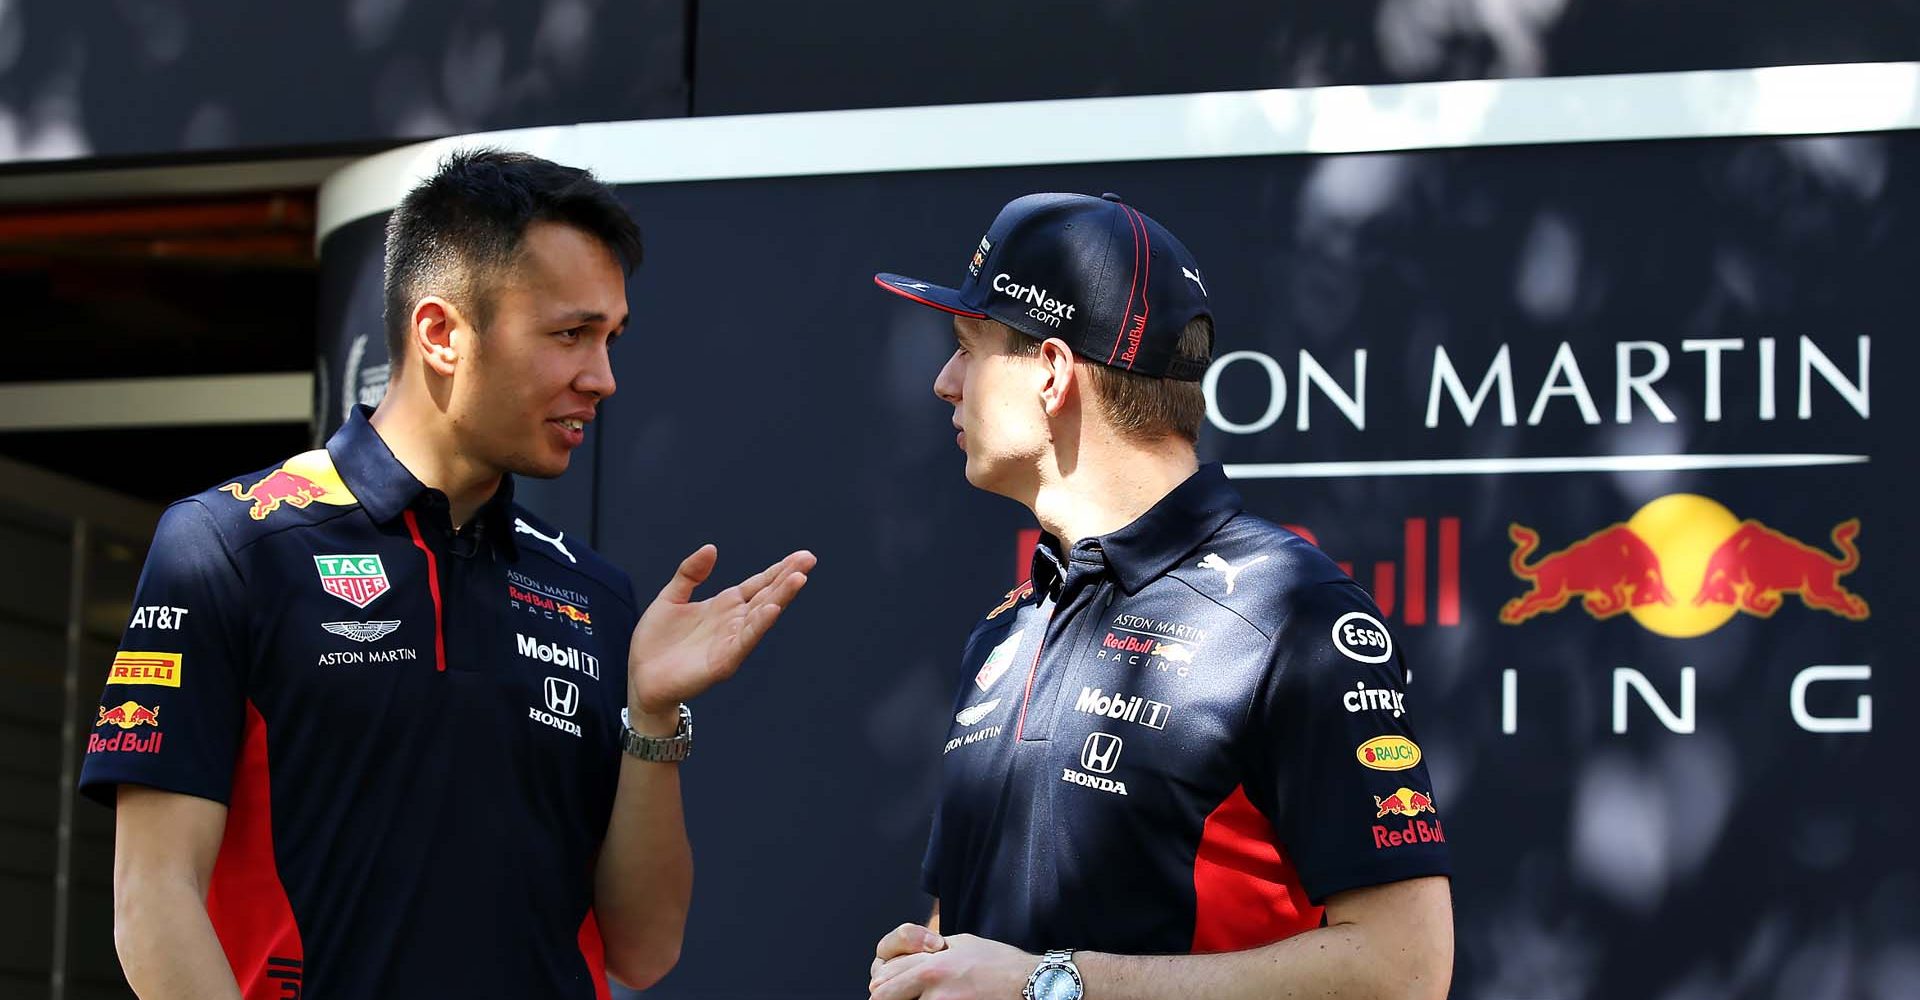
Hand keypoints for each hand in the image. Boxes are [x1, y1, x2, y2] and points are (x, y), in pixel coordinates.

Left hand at [627, 545, 813, 718]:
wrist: (641, 679)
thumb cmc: (656, 643)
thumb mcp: (670, 598)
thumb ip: (690, 573)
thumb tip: (712, 548)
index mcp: (724, 605)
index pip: (758, 584)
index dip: (779, 569)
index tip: (802, 556)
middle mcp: (734, 622)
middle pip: (767, 595)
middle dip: (788, 577)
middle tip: (810, 559)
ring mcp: (731, 641)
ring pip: (761, 616)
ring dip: (781, 598)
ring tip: (799, 579)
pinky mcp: (723, 662)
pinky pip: (744, 641)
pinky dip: (759, 626)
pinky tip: (771, 610)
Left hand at [869, 930, 1033, 999]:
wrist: (1028, 983)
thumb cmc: (998, 962)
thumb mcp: (961, 944)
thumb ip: (931, 953)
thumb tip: (910, 961)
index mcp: (932, 963)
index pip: (887, 974)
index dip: (882, 985)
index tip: (882, 990)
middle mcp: (933, 984)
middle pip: (884, 996)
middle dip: (886, 998)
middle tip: (888, 998)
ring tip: (917, 998)